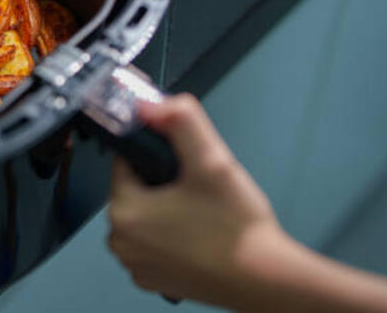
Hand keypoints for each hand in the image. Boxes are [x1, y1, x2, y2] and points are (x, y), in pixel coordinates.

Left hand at [107, 93, 288, 305]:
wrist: (265, 280)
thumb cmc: (238, 230)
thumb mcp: (212, 160)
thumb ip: (180, 121)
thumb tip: (148, 105)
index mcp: (123, 210)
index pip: (127, 161)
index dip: (158, 156)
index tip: (184, 165)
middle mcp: (121, 241)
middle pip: (136, 189)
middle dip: (164, 183)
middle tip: (200, 190)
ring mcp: (136, 264)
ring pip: (147, 216)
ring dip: (169, 209)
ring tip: (203, 213)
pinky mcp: (153, 280)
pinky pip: (155, 243)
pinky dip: (173, 237)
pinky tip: (200, 236)